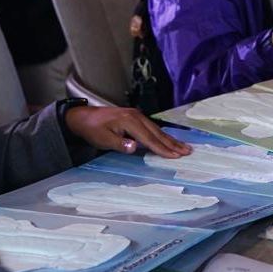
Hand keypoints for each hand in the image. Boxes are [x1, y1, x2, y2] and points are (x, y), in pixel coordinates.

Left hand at [65, 105, 192, 158]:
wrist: (84, 117)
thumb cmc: (93, 129)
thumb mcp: (103, 139)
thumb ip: (120, 144)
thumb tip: (135, 147)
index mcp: (130, 121)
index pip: (150, 138)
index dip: (163, 149)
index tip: (176, 156)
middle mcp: (137, 116)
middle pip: (158, 133)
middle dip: (173, 143)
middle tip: (188, 151)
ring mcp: (137, 115)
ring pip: (157, 130)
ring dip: (171, 139)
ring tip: (184, 146)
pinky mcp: (136, 117)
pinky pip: (152, 128)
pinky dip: (162, 135)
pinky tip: (168, 139)